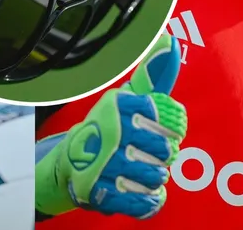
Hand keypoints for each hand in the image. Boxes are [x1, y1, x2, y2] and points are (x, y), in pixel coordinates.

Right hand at [34, 34, 186, 218]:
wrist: (71, 163)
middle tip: (143, 152)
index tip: (158, 128)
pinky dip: (148, 199)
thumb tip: (169, 40)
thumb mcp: (128, 97)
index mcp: (120, 104)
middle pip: (167, 150)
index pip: (172, 118)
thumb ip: (153, 74)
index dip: (171, 128)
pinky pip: (146, 202)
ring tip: (138, 169)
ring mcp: (104, 164)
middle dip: (160, 155)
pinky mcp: (100, 194)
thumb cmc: (110, 127)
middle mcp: (110, 131)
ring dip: (153, 177)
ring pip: (157, 176)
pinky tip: (137, 189)